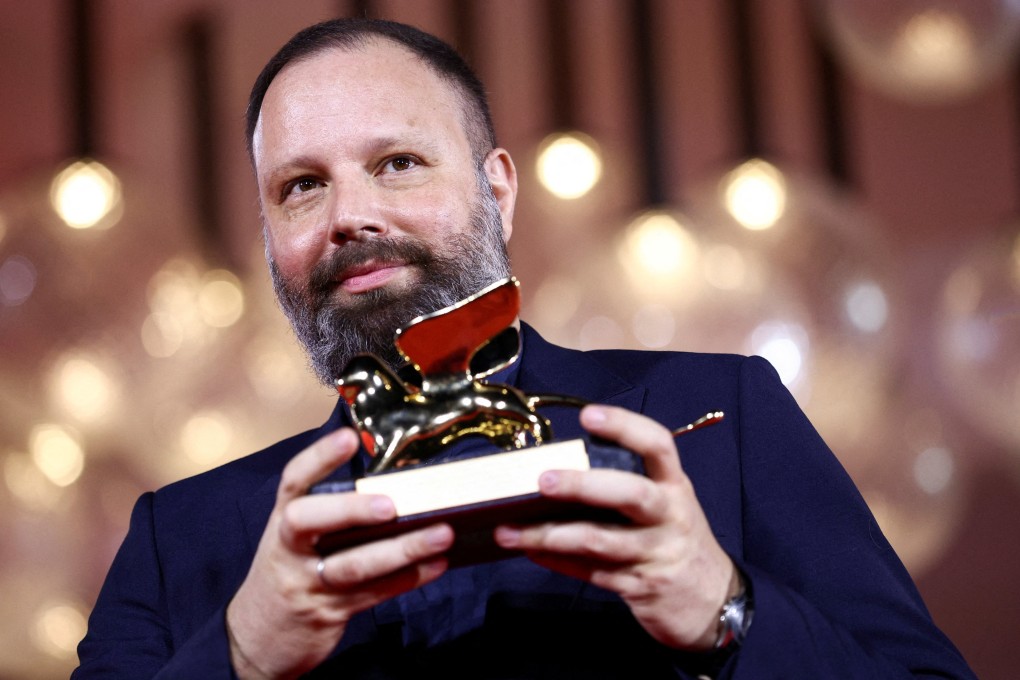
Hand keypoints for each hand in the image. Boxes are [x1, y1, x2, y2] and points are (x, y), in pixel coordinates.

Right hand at [226, 428, 453, 678]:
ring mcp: (306, 582)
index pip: (294, 481)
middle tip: (390, 504)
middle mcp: (288, 548)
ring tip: (442, 534)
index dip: (318, 458)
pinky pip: (373, 594)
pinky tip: (436, 565)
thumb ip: (330, 513)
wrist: (257, 637)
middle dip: (349, 510)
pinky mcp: (327, 613)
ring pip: (353, 565)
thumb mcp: (296, 539)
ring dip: (402, 549)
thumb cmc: (291, 570)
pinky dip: (408, 578)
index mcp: (282, 520)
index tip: (348, 437)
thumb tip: (394, 487)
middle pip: (308, 521)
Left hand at [494, 404, 737, 650]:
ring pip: (599, 540)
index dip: (625, 426)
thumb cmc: (674, 539)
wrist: (713, 602)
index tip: (589, 416)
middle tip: (543, 480)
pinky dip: (557, 561)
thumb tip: (563, 468)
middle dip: (583, 485)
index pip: (659, 446)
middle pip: (631, 493)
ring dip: (550, 534)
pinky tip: (531, 552)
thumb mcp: (666, 504)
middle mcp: (670, 515)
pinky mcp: (639, 586)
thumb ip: (628, 484)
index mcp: (674, 485)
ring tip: (509, 530)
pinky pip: (591, 572)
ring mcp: (656, 553)